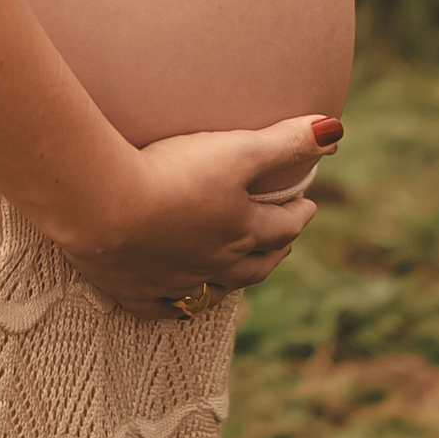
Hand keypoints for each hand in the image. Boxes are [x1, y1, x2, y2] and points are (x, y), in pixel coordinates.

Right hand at [54, 113, 341, 320]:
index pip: (283, 226)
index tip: (307, 205)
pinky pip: (161, 307)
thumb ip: (285, 141)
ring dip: (233, 282)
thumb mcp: (236, 149)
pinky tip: (177, 302)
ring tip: (240, 274)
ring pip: (213, 289)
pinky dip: (174, 305)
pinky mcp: (134, 289)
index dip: (299, 214)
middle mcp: (214, 261)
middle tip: (284, 241)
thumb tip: (334, 130)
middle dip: (274, 251)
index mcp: (242, 229)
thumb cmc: (173, 173)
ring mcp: (173, 280)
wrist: (103, 207)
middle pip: (255, 264)